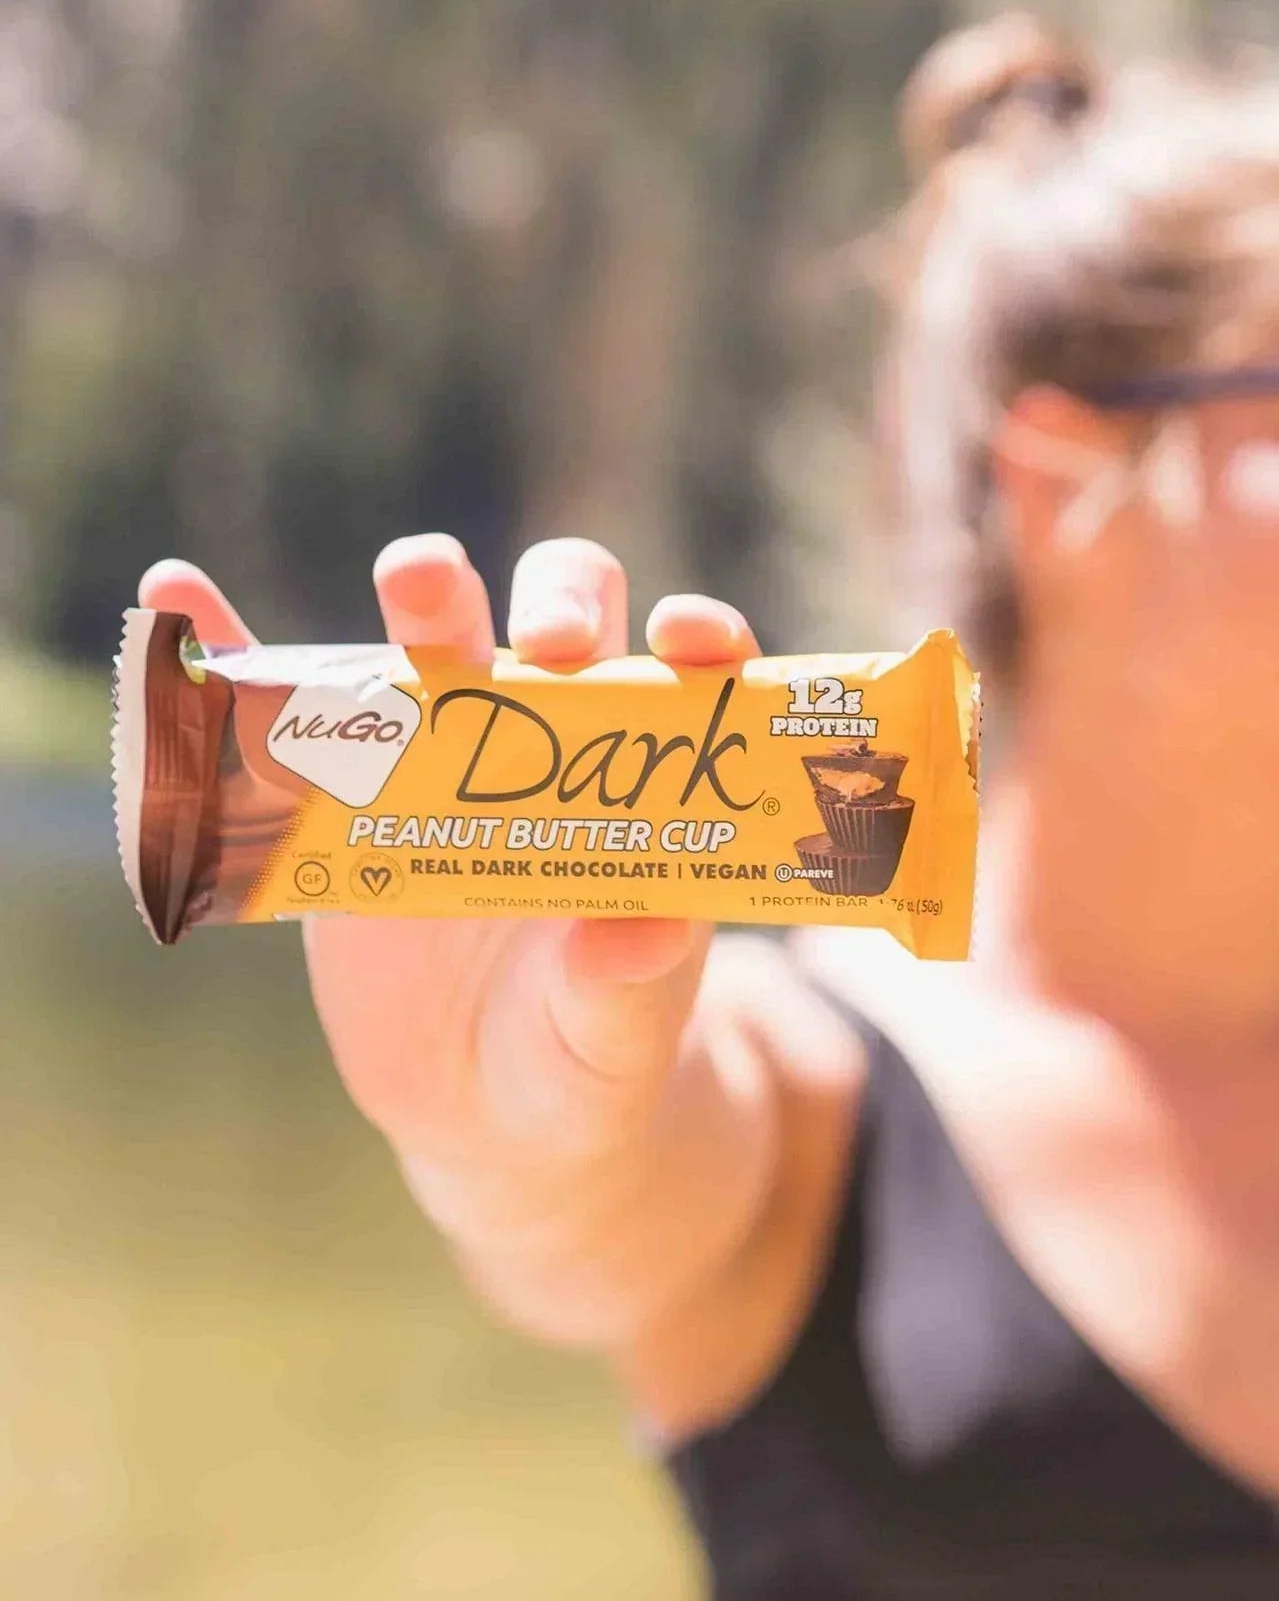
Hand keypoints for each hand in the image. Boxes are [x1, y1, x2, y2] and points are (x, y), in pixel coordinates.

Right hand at [137, 535, 760, 1210]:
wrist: (486, 1106)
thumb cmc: (584, 1057)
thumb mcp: (616, 1037)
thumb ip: (629, 988)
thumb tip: (641, 935)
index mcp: (646, 783)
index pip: (691, 672)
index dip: (700, 634)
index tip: (684, 634)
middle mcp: (553, 741)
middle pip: (562, 623)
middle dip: (555, 602)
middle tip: (542, 645)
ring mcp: (442, 754)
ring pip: (434, 640)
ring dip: (425, 593)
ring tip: (416, 575)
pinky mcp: (341, 794)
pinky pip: (281, 707)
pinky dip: (229, 650)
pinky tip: (176, 597)